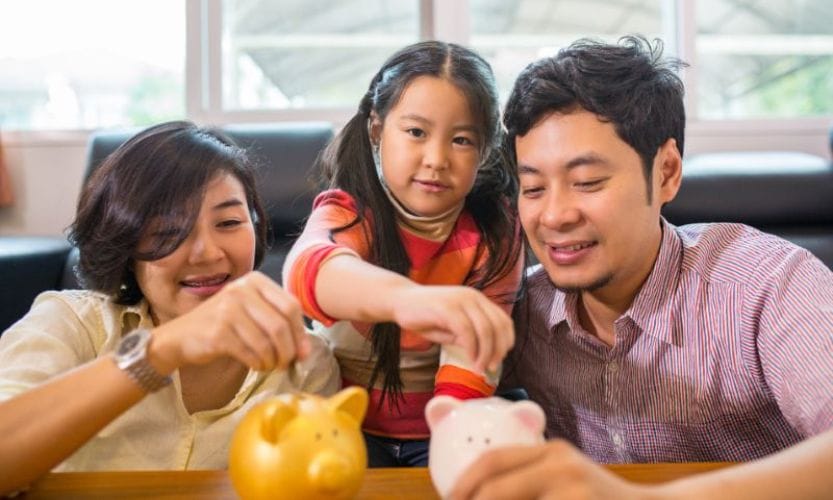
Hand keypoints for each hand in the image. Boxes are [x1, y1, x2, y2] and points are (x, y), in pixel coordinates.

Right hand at [150, 271, 308, 372]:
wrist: (180, 337)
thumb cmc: (222, 326)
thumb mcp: (250, 312)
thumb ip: (277, 321)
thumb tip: (304, 350)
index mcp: (255, 281)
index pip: (291, 306)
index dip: (300, 333)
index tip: (302, 352)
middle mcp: (241, 290)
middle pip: (281, 325)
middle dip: (289, 350)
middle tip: (286, 364)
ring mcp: (228, 309)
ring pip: (267, 342)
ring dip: (273, 360)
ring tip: (269, 365)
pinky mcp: (219, 332)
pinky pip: (251, 353)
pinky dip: (258, 364)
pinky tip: (255, 365)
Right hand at [389, 285, 513, 372]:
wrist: (399, 300)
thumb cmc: (425, 316)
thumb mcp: (451, 328)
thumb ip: (468, 337)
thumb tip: (486, 355)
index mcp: (478, 300)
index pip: (504, 320)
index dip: (506, 341)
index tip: (499, 359)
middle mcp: (473, 297)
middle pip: (498, 326)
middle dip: (498, 350)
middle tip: (491, 368)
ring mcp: (460, 300)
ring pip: (486, 329)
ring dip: (486, 353)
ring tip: (480, 368)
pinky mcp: (447, 307)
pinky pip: (467, 331)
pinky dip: (472, 349)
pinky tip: (469, 360)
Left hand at [450, 440, 650, 499]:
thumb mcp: (565, 479)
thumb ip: (530, 480)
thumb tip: (478, 494)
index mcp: (551, 452)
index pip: (492, 461)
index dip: (463, 483)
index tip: (449, 498)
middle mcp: (560, 464)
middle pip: (494, 488)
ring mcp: (573, 488)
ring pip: (508, 499)